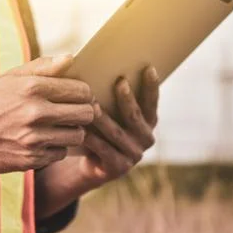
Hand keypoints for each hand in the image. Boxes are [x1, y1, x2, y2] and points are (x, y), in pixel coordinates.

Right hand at [0, 56, 94, 173]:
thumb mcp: (11, 79)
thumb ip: (43, 67)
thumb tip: (71, 57)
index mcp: (32, 87)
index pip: (81, 90)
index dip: (85, 93)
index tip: (79, 96)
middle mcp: (35, 112)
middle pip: (86, 113)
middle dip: (84, 112)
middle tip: (74, 113)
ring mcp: (34, 138)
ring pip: (78, 135)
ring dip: (72, 132)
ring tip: (58, 127)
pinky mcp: (32, 159)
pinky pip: (61, 153)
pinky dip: (56, 148)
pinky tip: (42, 142)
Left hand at [80, 66, 158, 185]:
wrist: (91, 163)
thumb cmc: (101, 129)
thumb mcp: (111, 113)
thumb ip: (113, 95)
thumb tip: (102, 65)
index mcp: (148, 123)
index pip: (152, 103)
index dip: (152, 86)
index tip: (149, 67)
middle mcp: (145, 139)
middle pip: (135, 116)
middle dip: (127, 98)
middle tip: (120, 81)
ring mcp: (133, 155)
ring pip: (116, 133)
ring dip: (104, 117)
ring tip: (93, 104)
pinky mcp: (117, 167)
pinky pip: (102, 149)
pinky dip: (91, 137)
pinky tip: (80, 127)